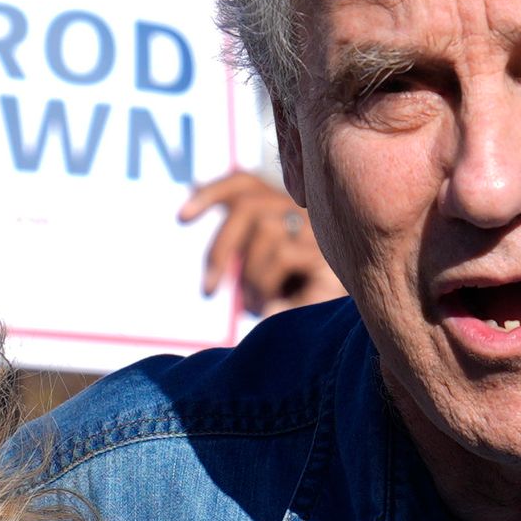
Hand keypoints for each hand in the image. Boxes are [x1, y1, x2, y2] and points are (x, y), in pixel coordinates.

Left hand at [178, 170, 337, 314]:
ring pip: (265, 231)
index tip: (181, 219)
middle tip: (207, 291)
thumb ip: (239, 240)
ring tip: (256, 307)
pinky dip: (266, 286)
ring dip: (250, 278)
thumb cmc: (296, 305)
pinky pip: (282, 255)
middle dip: (219, 249)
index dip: (211, 194)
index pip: (245, 183)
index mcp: (284, 210)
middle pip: (248, 206)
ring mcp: (322, 233)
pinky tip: (270, 310)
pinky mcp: (332, 255)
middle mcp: (306, 213)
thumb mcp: (260, 272)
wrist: (339, 337)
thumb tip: (195, 188)